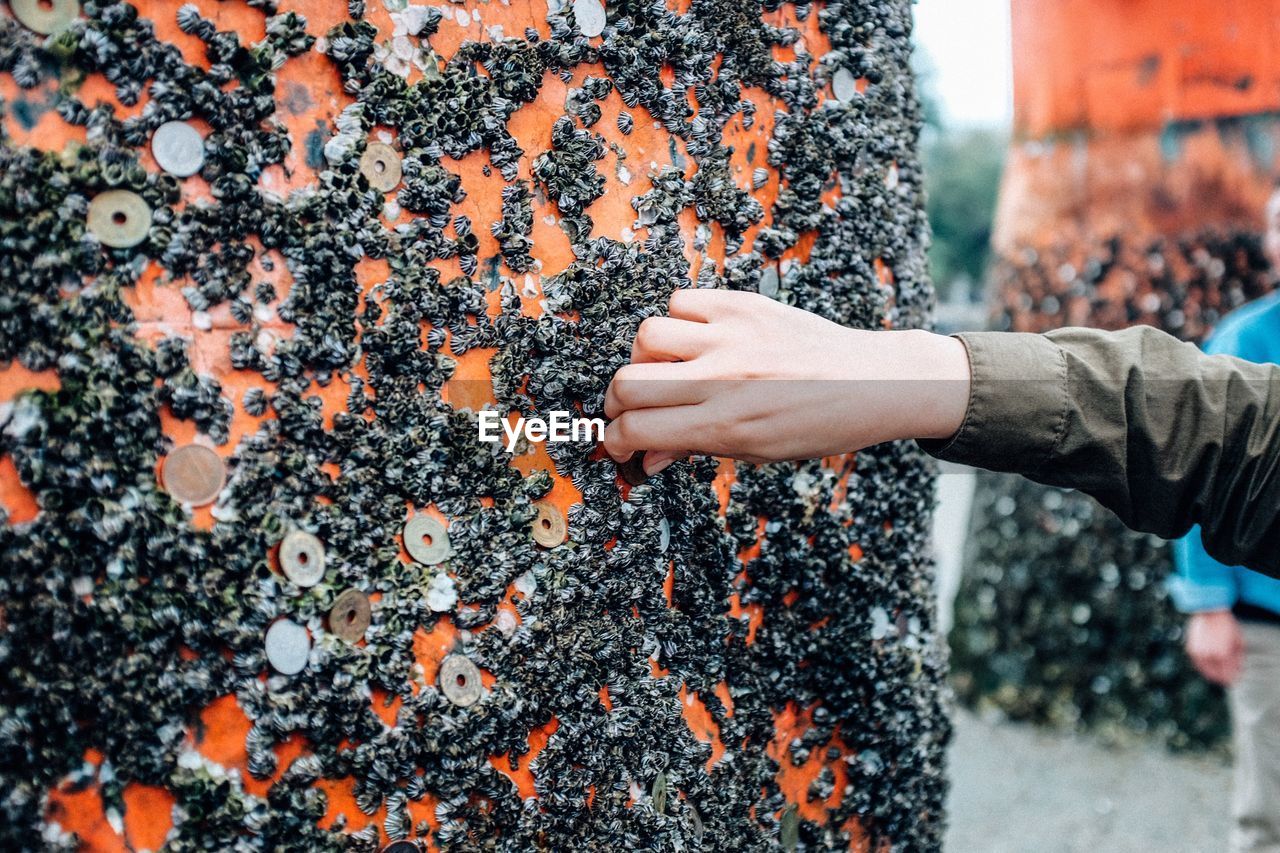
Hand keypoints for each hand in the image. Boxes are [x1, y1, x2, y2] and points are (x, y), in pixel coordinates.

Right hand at [602, 289, 970, 473]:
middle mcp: (724, 379)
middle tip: (631, 410)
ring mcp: (733, 336)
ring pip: (647, 335)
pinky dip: (677, 322)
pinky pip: (681, 302)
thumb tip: (649, 457)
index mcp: (726, 426)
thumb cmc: (817, 425)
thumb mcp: (756, 452)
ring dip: (644, 358)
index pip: (638, 430)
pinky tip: (694, 340)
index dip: (615, 440)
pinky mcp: (744, 305)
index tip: (619, 443)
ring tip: (665, 370)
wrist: (872, 382)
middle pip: (629, 382)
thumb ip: (696, 449)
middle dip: (618, 403)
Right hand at [1185, 609, 1243, 685]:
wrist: (1210, 612)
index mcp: (1223, 654)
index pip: (1227, 674)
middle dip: (1222, 678)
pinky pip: (1197, 664)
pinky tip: (1208, 666)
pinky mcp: (1191, 649)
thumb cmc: (1227, 626)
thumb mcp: (1238, 641)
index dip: (1232, 678)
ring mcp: (1198, 653)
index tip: (1234, 679)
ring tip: (1216, 675)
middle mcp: (1209, 655)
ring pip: (1205, 671)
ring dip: (1211, 674)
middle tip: (1226, 679)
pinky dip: (1203, 667)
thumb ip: (1238, 658)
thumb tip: (1238, 669)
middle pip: (1216, 675)